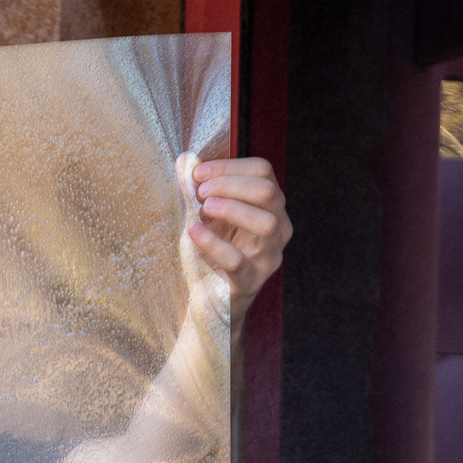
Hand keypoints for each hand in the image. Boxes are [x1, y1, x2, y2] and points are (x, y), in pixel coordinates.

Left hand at [177, 154, 291, 319]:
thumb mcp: (198, 218)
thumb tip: (185, 158)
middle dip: (229, 184)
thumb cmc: (207, 258)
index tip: (197, 174)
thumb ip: (194, 190)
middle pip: (268, 192)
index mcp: (269, 208)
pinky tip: (193, 231)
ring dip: (231, 209)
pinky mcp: (249, 283)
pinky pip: (237, 260)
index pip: (263, 173)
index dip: (229, 167)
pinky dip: (213, 243)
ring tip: (202, 209)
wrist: (207, 303)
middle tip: (200, 192)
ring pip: (265, 223)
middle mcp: (277, 230)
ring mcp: (267, 258)